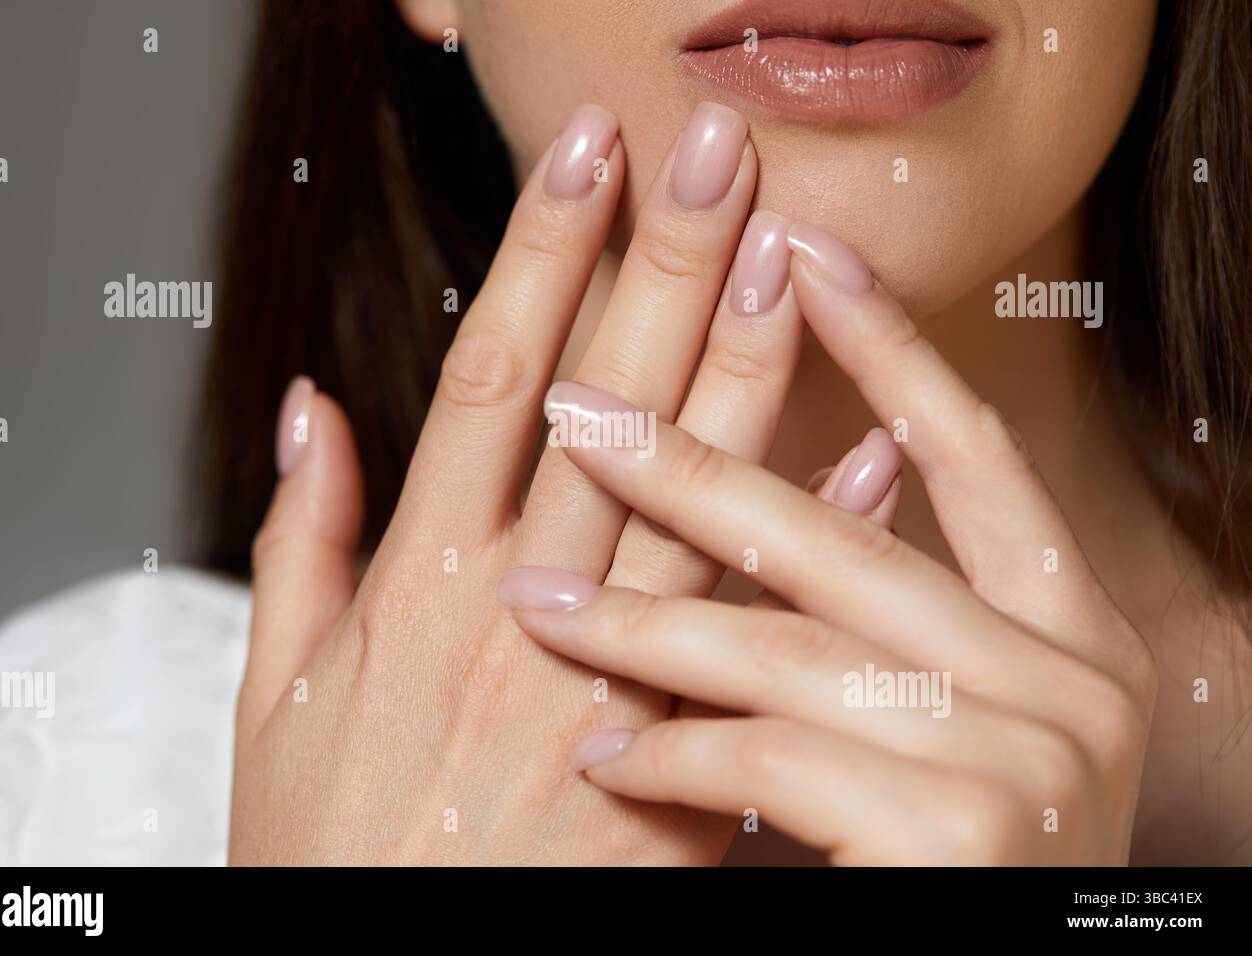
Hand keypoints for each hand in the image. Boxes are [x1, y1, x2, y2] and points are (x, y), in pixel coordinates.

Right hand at [229, 101, 811, 863]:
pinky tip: (873, 463)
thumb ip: (297, 542)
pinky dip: (815, 550)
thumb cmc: (325, 847)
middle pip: (602, 411)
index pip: (488, 378)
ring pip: (690, 510)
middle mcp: (514, 621)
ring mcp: (598, 696)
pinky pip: (756, 648)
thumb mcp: (271, 694)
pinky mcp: (670, 778)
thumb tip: (313, 409)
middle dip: (661, 267)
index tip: (588, 156)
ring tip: (792, 260)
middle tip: (716, 156)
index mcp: (415, 586)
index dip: (542, 254)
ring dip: (745, 377)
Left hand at [503, 227, 1157, 864]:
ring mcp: (1024, 758)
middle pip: (846, 537)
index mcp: (1066, 634)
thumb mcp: (976, 727)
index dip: (891, 347)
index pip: (971, 455)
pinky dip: (677, 757)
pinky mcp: (960, 837)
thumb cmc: (958, 866)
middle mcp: (1067, 680)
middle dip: (701, 458)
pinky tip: (608, 751)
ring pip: (787, 650)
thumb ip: (918, 611)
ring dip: (645, 625)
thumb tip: (865, 463)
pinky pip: (771, 763)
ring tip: (532, 607)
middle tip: (580, 404)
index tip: (804, 252)